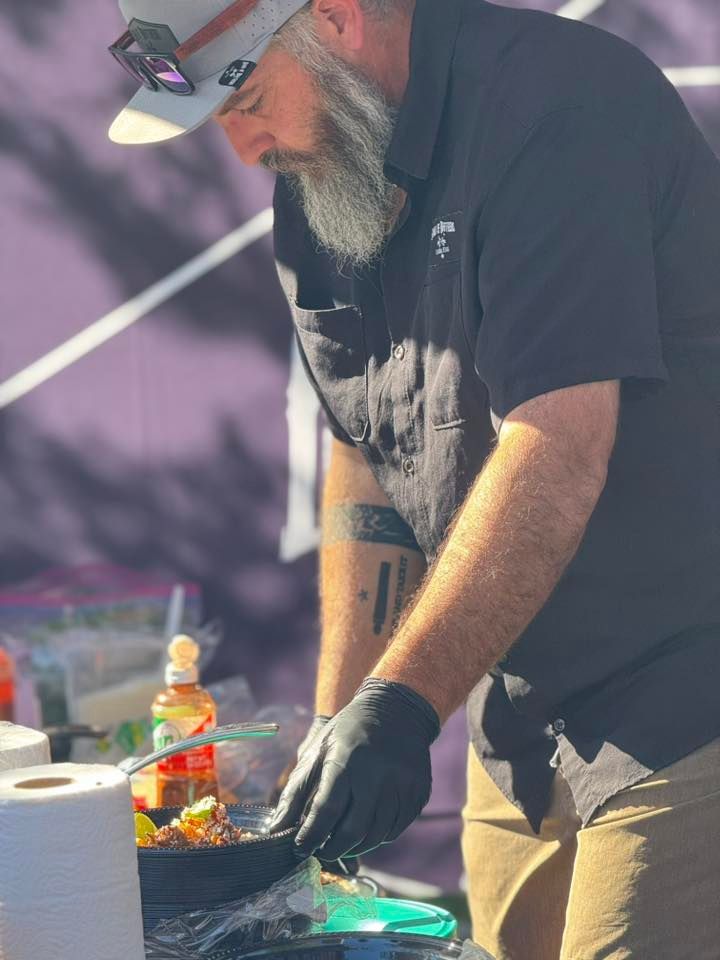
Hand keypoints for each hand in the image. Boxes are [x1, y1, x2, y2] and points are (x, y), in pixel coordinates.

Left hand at [269, 678, 439, 860]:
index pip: (326, 812)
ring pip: (377, 835)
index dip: (311, 837)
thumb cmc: (348, 733)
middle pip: (353, 831)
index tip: (300, 849)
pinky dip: (378, 836)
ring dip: (356, 846)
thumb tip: (276, 831)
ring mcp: (401, 784)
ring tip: (342, 840)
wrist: (396, 710)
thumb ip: (296, 793)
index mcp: (346, 761)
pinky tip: (366, 827)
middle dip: (333, 849)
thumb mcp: (317, 752)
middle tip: (321, 851)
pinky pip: (396, 829)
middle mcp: (377, 775)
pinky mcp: (418, 792)